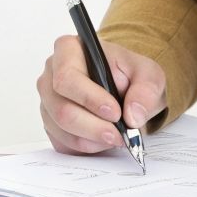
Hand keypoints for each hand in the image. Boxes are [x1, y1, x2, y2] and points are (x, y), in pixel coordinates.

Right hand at [36, 34, 167, 154]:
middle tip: (120, 135)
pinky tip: (103, 139)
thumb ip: (146, 90)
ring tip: (115, 136)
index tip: (115, 112)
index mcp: (68, 50)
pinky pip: (63, 143)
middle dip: (93, 127)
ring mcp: (48, 101)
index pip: (67, 77)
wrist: (126, 89)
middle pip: (61, 108)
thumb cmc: (129, 75)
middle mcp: (50, 75)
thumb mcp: (149, 74)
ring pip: (61, 129)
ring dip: (92, 139)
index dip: (90, 99)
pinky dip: (86, 147)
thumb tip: (133, 115)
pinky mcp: (51, 124)